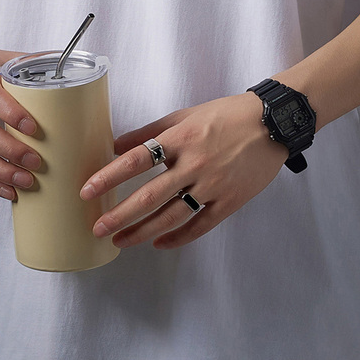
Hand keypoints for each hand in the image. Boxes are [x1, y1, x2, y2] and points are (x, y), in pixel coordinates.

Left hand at [79, 91, 289, 249]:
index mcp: (180, 139)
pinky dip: (178, 238)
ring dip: (142, 231)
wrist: (272, 124)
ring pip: (171, 216)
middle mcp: (194, 164)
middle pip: (149, 196)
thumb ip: (150, 130)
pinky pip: (200, 225)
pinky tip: (159, 243)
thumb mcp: (185, 116)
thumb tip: (117, 145)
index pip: (136, 160)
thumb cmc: (227, 115)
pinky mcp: (230, 201)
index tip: (87, 190)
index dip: (109, 176)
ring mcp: (213, 186)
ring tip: (121, 241)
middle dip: (120, 215)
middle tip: (98, 228)